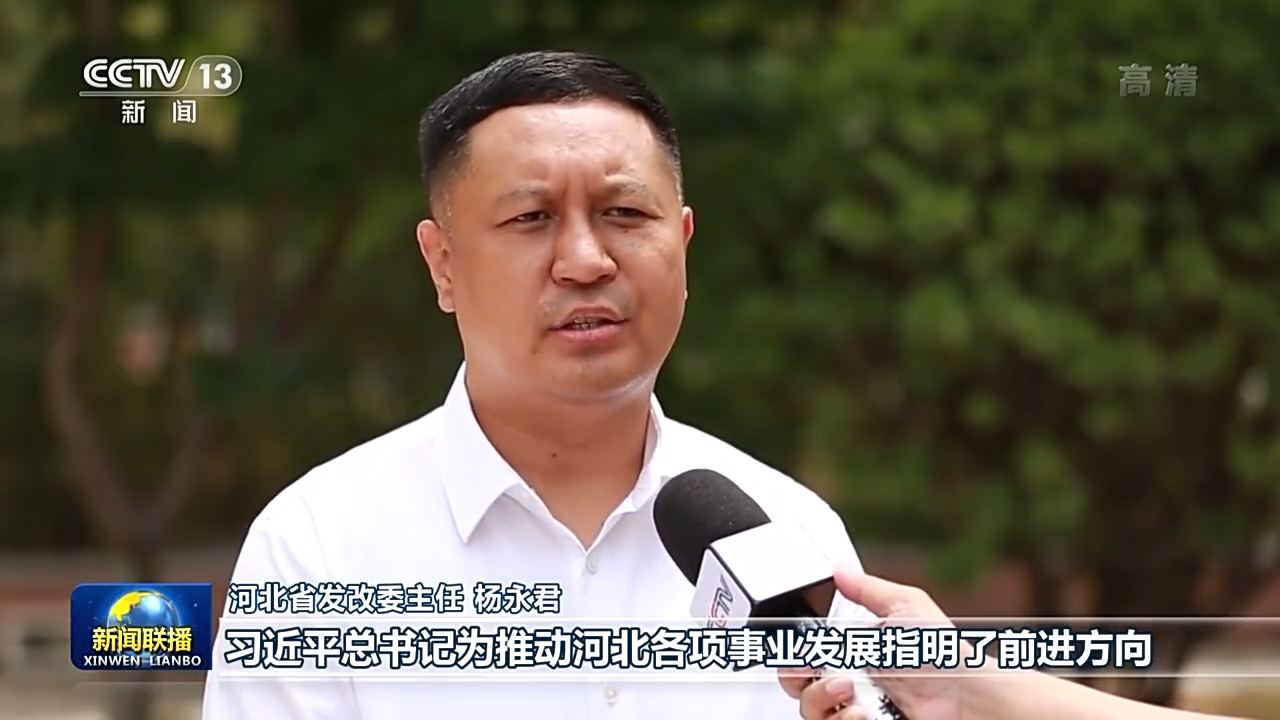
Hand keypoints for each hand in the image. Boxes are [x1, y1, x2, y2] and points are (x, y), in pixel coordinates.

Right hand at [778, 568, 967, 719]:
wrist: (966, 695)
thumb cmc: (943, 652)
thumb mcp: (904, 605)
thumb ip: (867, 587)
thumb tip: (839, 568)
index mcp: (853, 649)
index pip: (804, 652)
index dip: (795, 650)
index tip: (800, 647)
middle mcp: (849, 682)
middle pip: (796, 684)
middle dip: (797, 676)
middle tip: (818, 668)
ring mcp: (855, 709)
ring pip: (810, 711)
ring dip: (820, 700)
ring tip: (847, 691)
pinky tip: (860, 714)